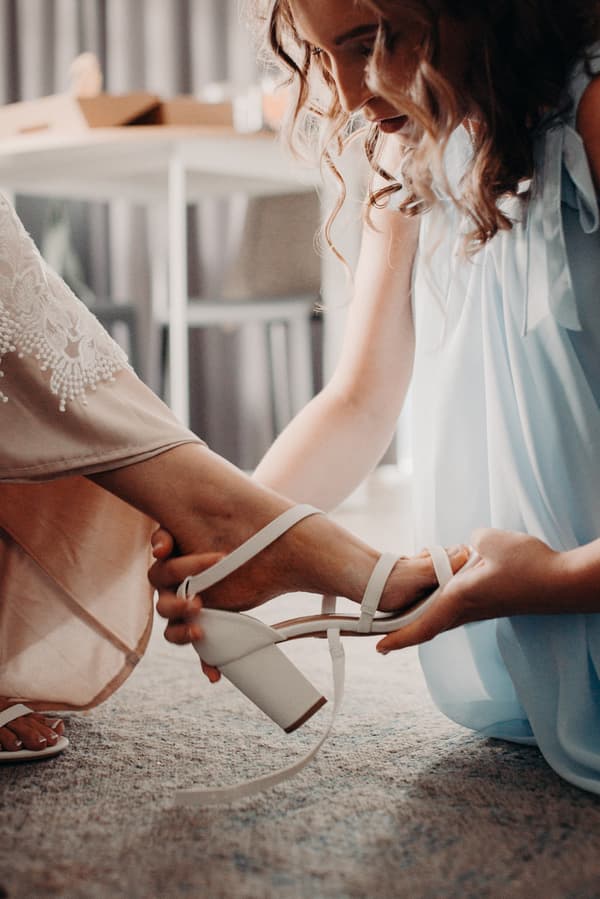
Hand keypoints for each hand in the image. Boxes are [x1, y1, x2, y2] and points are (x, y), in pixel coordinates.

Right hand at [150, 527, 221, 682]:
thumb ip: (170, 532)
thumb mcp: (192, 530)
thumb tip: (157, 549)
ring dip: (182, 634)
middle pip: (164, 607)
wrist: (255, 557)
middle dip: (177, 607)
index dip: (176, 568)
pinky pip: (201, 653)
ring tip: (199, 633)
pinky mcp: (206, 628)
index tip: (177, 556)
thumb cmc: (215, 539)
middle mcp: (175, 593)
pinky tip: (214, 673)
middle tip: (196, 603)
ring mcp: (189, 615)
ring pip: (173, 632)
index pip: (164, 571)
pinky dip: (206, 663)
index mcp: (170, 570)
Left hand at [376, 529, 565, 653]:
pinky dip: (439, 602)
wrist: (562, 583)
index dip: (398, 638)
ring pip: (441, 615)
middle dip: (401, 629)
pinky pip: (456, 606)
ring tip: (398, 611)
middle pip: (427, 624)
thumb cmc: (527, 564)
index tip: (378, 647)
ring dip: (420, 614)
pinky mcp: (490, 605)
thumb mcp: (489, 540)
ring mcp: (479, 610)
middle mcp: (466, 610)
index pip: (422, 624)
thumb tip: (464, 549)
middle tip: (376, 633)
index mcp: (459, 598)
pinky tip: (437, 589)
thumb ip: (467, 542)